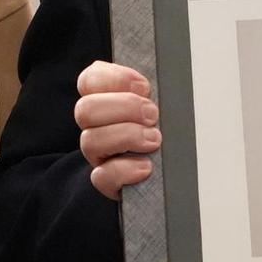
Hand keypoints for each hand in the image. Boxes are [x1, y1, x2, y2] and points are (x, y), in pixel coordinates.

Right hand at [73, 60, 159, 200]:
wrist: (176, 172)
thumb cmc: (169, 131)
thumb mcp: (165, 104)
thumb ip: (156, 90)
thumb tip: (156, 83)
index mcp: (107, 100)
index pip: (89, 80)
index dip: (114, 80)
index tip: (144, 87)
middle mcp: (97, 126)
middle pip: (85, 109)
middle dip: (124, 108)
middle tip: (153, 114)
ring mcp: (100, 155)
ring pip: (89, 141)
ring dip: (127, 136)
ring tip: (155, 140)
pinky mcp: (107, 182)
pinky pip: (101, 176)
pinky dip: (124, 170)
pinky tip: (146, 167)